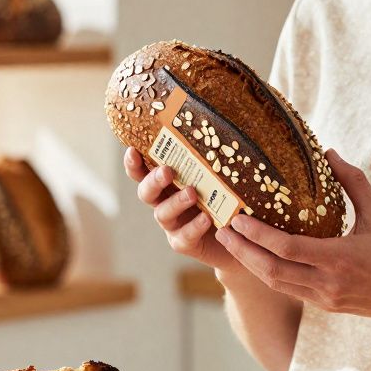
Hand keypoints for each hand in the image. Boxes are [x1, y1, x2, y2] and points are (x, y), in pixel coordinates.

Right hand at [123, 147, 241, 271]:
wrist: (238, 236)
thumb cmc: (226, 199)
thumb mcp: (218, 177)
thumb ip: (211, 160)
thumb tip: (220, 127)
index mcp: (167, 184)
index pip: (144, 172)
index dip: (134, 163)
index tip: (133, 151)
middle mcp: (164, 203)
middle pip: (146, 192)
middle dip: (153, 181)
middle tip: (167, 171)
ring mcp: (172, 224)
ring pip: (162, 214)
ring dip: (175, 202)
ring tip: (192, 193)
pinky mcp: (184, 243)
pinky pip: (183, 236)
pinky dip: (194, 226)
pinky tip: (206, 218)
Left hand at [212, 149, 370, 322]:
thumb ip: (353, 182)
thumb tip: (330, 152)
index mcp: (340, 258)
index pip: (286, 248)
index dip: (257, 235)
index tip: (236, 219)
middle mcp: (328, 283)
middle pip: (271, 271)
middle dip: (242, 251)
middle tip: (221, 229)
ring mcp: (325, 299)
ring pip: (276, 284)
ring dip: (250, 264)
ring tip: (232, 242)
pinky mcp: (325, 306)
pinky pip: (289, 290)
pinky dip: (270, 273)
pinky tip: (258, 257)